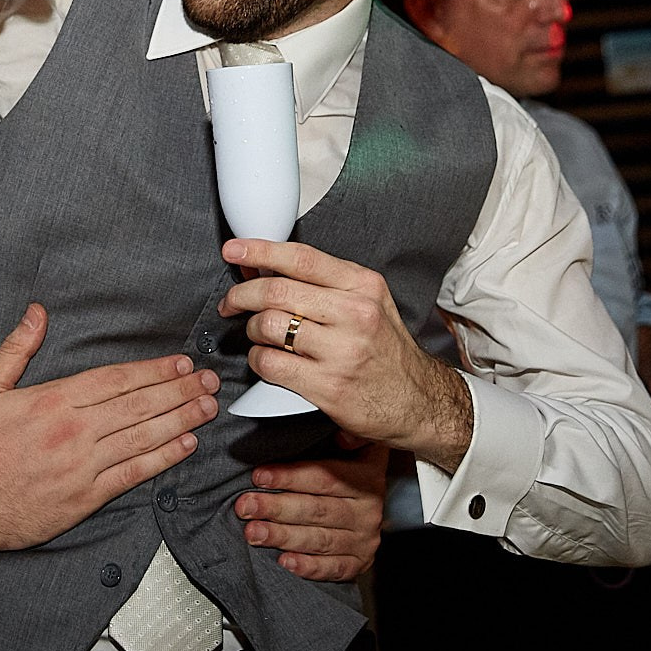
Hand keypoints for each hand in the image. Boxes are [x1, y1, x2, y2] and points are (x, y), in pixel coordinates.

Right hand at [0, 304, 218, 556]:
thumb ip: (15, 349)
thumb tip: (36, 312)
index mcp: (54, 400)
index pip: (116, 379)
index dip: (153, 370)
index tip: (181, 364)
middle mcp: (75, 431)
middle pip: (138, 404)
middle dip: (179, 391)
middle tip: (209, 381)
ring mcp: (84, 465)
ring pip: (143, 436)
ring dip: (181, 420)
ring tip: (208, 407)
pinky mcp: (87, 497)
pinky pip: (133, 474)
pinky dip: (163, 458)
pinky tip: (185, 445)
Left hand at [219, 239, 471, 468]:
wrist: (418, 400)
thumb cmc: (385, 349)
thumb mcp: (368, 302)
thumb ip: (322, 284)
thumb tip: (263, 268)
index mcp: (363, 286)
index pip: (302, 258)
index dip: (260, 251)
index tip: (234, 250)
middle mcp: (355, 314)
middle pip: (276, 291)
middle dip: (242, 295)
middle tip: (232, 302)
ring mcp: (342, 352)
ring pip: (268, 326)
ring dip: (251, 330)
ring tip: (258, 336)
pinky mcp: (328, 386)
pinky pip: (270, 364)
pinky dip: (258, 360)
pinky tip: (267, 360)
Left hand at [236, 436, 386, 582]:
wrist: (371, 504)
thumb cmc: (349, 469)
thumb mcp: (351, 445)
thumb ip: (337, 431)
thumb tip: (322, 410)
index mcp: (366, 473)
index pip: (324, 476)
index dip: (288, 477)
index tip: (258, 476)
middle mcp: (369, 506)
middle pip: (317, 509)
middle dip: (276, 508)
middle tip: (246, 506)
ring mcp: (366, 536)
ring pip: (321, 538)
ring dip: (284, 536)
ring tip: (255, 532)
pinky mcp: (361, 560)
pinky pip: (334, 568)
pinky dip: (309, 566)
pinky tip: (286, 561)